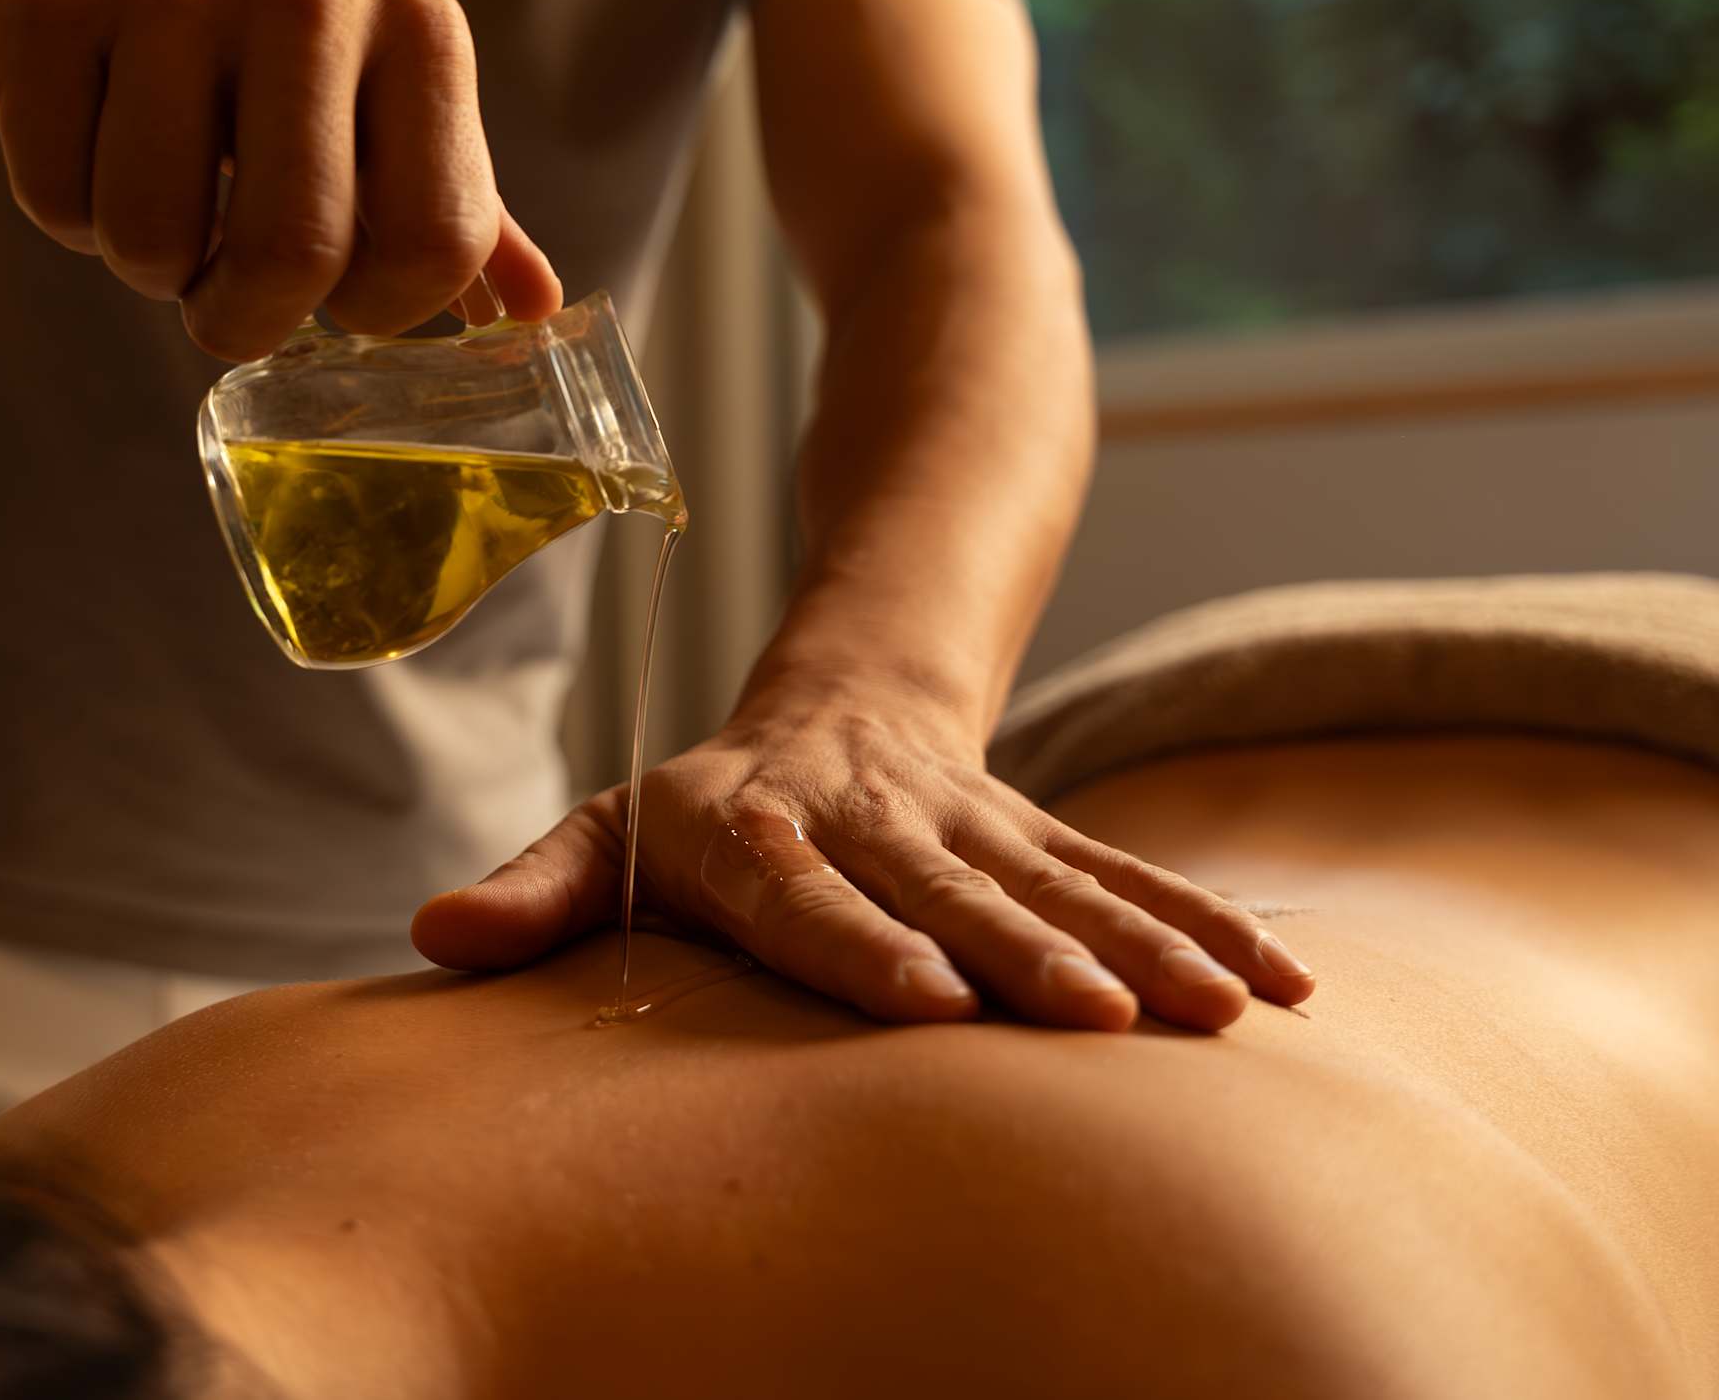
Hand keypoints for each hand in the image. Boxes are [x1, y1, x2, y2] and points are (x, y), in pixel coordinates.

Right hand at [0, 0, 560, 352]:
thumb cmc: (250, 3)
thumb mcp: (379, 74)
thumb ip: (453, 200)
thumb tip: (534, 311)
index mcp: (415, 24)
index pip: (437, 239)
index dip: (384, 312)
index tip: (340, 299)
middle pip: (292, 255)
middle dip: (242, 321)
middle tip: (221, 301)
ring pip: (152, 239)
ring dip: (142, 261)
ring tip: (151, 189)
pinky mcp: (45, 0)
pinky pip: (55, 196)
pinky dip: (64, 208)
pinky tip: (85, 131)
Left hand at [413, 680, 1317, 1029]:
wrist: (841, 698)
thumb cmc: (707, 805)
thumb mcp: (613, 828)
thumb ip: (540, 887)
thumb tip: (433, 937)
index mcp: (758, 827)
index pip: (807, 892)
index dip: (863, 941)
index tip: (923, 1000)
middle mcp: (872, 822)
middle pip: (955, 891)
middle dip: (1031, 954)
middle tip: (1101, 1020)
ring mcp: (970, 824)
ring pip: (1064, 880)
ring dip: (1146, 943)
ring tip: (1224, 1013)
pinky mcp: (1038, 831)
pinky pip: (1127, 874)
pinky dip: (1206, 925)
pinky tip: (1284, 990)